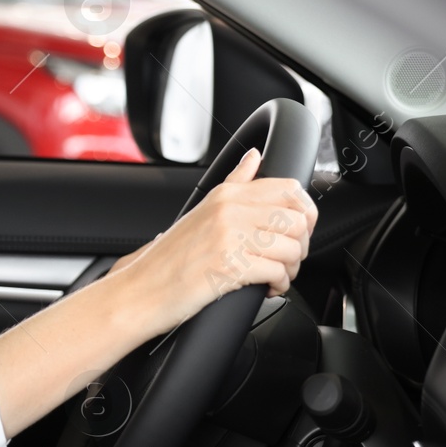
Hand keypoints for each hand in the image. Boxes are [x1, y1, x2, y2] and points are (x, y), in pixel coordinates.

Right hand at [106, 148, 317, 336]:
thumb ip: (235, 182)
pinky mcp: (230, 267)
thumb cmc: (169, 257)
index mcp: (226, 195)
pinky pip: (277, 272)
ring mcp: (229, 238)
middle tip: (288, 258)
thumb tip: (254, 156)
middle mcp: (229, 211)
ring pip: (292, 247)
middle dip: (302, 245)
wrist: (141, 290)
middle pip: (297, 220)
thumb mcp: (203, 209)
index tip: (297, 231)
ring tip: (277, 275)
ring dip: (292, 268)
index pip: (289, 189)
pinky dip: (280, 285)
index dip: (304, 213)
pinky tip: (268, 288)